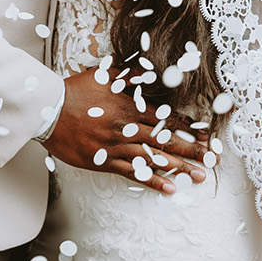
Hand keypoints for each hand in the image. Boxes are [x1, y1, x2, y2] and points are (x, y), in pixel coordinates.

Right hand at [42, 68, 209, 193]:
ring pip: (154, 158)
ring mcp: (117, 146)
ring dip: (179, 167)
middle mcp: (127, 127)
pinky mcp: (105, 161)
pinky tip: (170, 189)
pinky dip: (152, 181)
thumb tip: (150, 71)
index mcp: (130, 106)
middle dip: (191, 150)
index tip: (205, 136)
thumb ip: (130, 75)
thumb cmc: (75, 91)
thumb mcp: (105, 75)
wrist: (49, 110)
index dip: (188, 128)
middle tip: (212, 160)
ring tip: (199, 176)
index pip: (166, 119)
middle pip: (166, 140)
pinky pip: (133, 173)